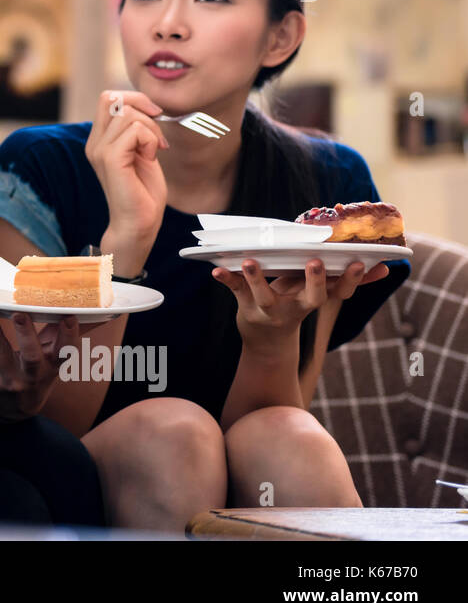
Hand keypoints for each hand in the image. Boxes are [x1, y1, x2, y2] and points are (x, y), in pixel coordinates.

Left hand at [0, 302, 112, 420]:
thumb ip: (68, 335)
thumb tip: (105, 312)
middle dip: (26, 335)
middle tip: (19, 314)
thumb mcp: (55, 359)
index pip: (64, 352)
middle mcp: (32, 376)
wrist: (10, 407)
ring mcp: (8, 379)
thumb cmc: (37, 372)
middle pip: (31, 357)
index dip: (69, 336)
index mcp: (53, 367)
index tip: (70, 316)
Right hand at [84, 90, 168, 260]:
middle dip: (143, 107)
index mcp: (100, 140)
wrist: (138, 224)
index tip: (154, 118)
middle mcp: (95, 143)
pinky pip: (135, 130)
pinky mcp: (110, 159)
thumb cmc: (143, 193)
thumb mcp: (141, 152)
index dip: (135, 99)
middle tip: (156, 135)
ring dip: (151, 128)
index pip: (108, 97)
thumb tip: (148, 106)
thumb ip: (137, 130)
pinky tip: (150, 158)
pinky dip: (150, 140)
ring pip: (128, 113)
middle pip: (113, 98)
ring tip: (154, 151)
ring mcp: (99, 150)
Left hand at [213, 258, 389, 352]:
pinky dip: (226, 279)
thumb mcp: (321, 292)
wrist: (267, 341)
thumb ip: (349, 280)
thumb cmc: (296, 304)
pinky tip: (216, 269)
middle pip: (309, 298)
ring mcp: (270, 309)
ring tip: (251, 261)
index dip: (351, 279)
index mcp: (315, 301)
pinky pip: (235, 290)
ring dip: (257, 278)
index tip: (360, 262)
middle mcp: (295, 308)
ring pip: (264, 295)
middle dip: (314, 281)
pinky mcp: (246, 307)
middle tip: (315, 262)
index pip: (339, 292)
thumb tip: (387, 267)